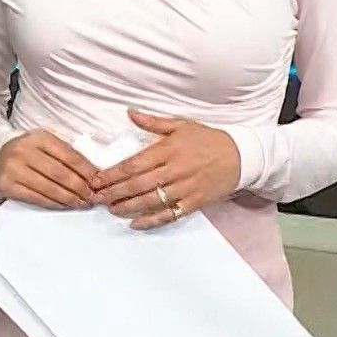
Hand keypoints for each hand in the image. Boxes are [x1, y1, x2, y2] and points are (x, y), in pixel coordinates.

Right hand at [0, 129, 97, 208]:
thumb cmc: (27, 149)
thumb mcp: (45, 142)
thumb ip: (65, 153)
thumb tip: (91, 173)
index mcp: (39, 138)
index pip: (69, 156)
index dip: (86, 171)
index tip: (97, 181)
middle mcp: (25, 152)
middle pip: (60, 174)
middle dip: (80, 188)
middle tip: (92, 196)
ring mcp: (14, 169)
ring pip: (49, 188)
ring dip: (69, 198)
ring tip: (81, 203)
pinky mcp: (8, 186)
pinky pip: (36, 198)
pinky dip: (54, 203)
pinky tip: (64, 204)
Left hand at [93, 109, 240, 228]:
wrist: (241, 157)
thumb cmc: (208, 139)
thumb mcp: (182, 125)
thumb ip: (153, 122)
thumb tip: (130, 112)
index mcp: (168, 150)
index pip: (134, 164)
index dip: (113, 174)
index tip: (96, 180)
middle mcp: (174, 170)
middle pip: (137, 184)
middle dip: (113, 193)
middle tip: (95, 198)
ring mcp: (184, 188)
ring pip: (150, 201)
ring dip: (127, 207)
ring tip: (110, 209)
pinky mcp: (194, 203)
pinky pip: (168, 214)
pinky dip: (151, 221)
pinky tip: (134, 223)